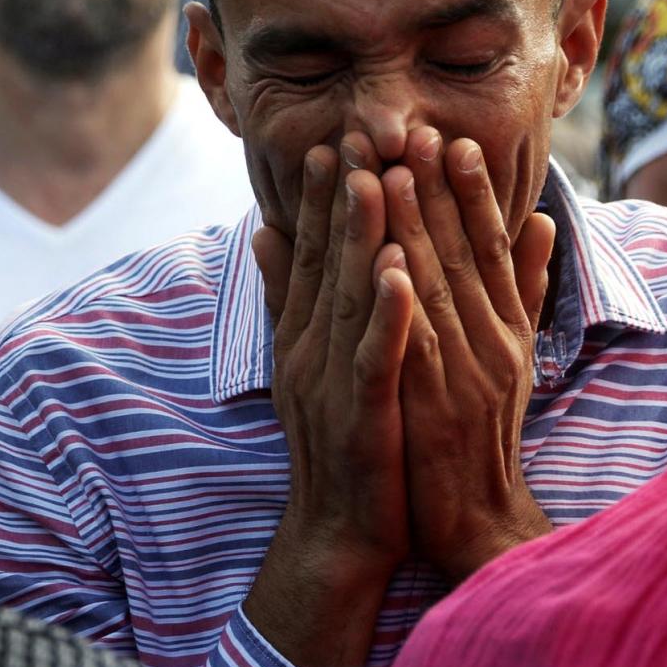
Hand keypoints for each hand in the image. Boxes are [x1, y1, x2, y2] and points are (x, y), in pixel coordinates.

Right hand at [243, 141, 418, 666]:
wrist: (339, 536)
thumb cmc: (341, 447)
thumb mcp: (305, 363)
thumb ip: (288, 299)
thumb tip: (265, 233)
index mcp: (305, 336)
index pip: (314, 254)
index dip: (323, 198)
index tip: (336, 141)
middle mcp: (312, 351)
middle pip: (329, 261)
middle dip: (343, 195)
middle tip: (356, 131)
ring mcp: (335, 382)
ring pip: (352, 298)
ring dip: (362, 238)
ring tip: (377, 179)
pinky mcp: (364, 416)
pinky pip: (377, 357)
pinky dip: (387, 315)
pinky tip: (401, 274)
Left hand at [379, 129, 553, 581]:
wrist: (475, 517)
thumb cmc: (483, 433)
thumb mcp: (513, 355)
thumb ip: (523, 288)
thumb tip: (543, 220)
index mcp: (507, 326)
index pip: (490, 245)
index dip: (472, 191)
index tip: (451, 138)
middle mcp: (493, 340)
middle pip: (463, 253)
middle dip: (438, 188)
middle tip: (414, 130)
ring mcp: (468, 372)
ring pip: (439, 287)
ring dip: (416, 228)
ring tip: (393, 173)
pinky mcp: (439, 404)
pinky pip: (420, 343)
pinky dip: (405, 300)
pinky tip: (387, 262)